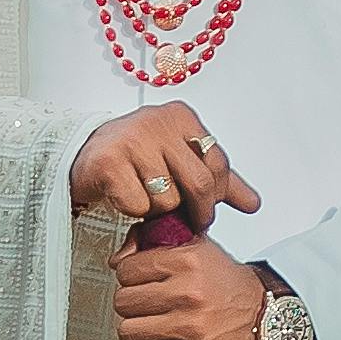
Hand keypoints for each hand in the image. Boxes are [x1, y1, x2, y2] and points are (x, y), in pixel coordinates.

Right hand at [65, 110, 262, 231]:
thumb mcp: (181, 162)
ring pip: (168, 198)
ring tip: (147, 199)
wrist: (86, 156)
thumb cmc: (138, 159)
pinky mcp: (108, 162)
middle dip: (198, 212)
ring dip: (159, 211)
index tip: (205, 210)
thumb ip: (218, 181)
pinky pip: (137, 205)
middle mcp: (157, 122)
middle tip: (188, 223)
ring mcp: (131, 139)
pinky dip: (134, 211)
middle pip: (200, 182)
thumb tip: (254, 204)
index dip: (216, 195)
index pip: (218, 163)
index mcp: (181, 117)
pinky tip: (125, 197)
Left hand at [115, 236, 277, 339]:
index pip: (127, 270)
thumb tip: (116, 259)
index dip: (128, 277)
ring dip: (132, 332)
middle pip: (123, 302)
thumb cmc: (227, 284)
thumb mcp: (196, 248)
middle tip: (142, 307)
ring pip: (128, 332)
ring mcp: (190, 328)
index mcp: (187, 262)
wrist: (263, 316)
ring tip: (145, 329)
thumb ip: (153, 242)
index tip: (136, 283)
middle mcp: (188, 294)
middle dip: (129, 305)